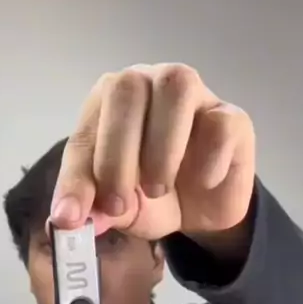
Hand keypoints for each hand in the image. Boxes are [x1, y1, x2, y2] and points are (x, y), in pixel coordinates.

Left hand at [50, 63, 255, 241]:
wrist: (200, 209)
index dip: (77, 177)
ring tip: (158, 189)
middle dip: (117, 155)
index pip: (85, 132)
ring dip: (161, 147)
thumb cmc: (148, 195)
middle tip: (120, 203)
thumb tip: (70, 218)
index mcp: (108, 104)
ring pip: (176, 88)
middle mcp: (149, 85)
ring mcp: (195, 95)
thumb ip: (95, 208)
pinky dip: (208, 159)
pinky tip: (203, 182)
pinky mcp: (232, 117)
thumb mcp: (118, 209)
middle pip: (127, 89)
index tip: (72, 216)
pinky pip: (221, 123)